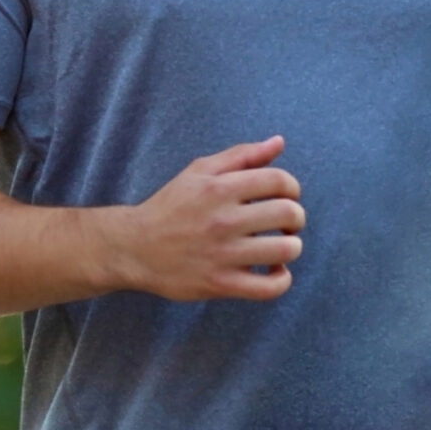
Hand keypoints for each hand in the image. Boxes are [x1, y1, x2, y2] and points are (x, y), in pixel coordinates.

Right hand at [95, 137, 300, 301]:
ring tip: (281, 246)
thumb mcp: (200, 171)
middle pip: (288, 214)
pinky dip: (281, 279)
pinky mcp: (220, 284)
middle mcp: (223, 219)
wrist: (135, 247)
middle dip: (296, 217)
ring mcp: (223, 254)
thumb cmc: (171, 206)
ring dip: (292, 247)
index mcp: (220, 188)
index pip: (279, 181)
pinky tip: (274, 270)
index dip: (292, 188)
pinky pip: (269, 287)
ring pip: (285, 250)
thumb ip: (242, 155)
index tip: (286, 196)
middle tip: (285, 223)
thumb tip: (279, 142)